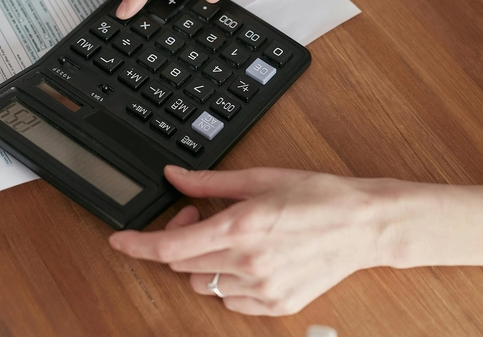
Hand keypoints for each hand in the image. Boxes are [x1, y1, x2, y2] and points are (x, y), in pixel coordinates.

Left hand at [108, 166, 396, 315]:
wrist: (362, 225)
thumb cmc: (318, 197)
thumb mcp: (260, 179)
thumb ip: (210, 182)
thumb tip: (175, 177)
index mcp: (240, 228)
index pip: (169, 247)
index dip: (137, 245)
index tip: (120, 241)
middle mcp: (246, 263)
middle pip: (182, 265)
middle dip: (178, 241)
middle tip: (197, 216)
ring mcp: (261, 289)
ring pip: (203, 284)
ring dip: (204, 261)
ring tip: (230, 239)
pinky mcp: (275, 305)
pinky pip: (231, 300)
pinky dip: (228, 281)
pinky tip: (250, 260)